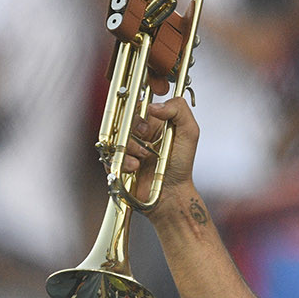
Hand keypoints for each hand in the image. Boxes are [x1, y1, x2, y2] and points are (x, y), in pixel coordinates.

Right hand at [122, 95, 197, 209]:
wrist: (172, 192)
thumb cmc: (181, 163)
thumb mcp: (189, 132)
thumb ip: (179, 110)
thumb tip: (153, 105)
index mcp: (152, 121)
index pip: (135, 106)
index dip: (136, 112)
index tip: (146, 125)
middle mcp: (137, 132)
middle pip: (120, 120)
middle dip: (132, 132)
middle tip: (146, 144)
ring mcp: (126, 147)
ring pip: (113, 138)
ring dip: (128, 148)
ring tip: (143, 158)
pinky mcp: (117, 163)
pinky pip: (108, 156)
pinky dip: (122, 162)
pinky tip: (134, 167)